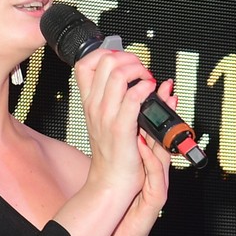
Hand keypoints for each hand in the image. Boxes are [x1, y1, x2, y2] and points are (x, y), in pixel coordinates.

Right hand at [73, 43, 157, 205]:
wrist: (111, 181)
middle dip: (129, 58)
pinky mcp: (121, 129)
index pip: (84, 63)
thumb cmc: (115, 154)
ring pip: (118, 75)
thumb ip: (120, 97)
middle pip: (104, 62)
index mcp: (90, 102)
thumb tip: (139, 76)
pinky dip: (145, 89)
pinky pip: (132, 99)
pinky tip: (151, 92)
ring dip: (139, 71)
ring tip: (147, 81)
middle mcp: (95, 106)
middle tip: (140, 70)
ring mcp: (106, 117)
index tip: (124, 61)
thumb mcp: (109, 120)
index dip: (106, 54)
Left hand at [105, 84, 177, 235]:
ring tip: (154, 114)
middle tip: (163, 89)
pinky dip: (149, 158)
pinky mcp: (156, 197)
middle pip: (165, 137)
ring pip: (163, 154)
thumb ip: (130, 144)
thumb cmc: (126, 200)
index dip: (158, 107)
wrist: (123, 234)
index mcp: (150, 160)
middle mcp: (158, 170)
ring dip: (160, 132)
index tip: (159, 84)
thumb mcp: (127, 166)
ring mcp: (159, 183)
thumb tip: (126, 120)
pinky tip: (141, 144)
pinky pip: (155, 175)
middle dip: (165, 112)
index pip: (157, 130)